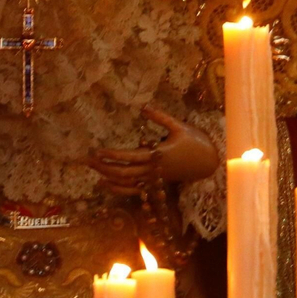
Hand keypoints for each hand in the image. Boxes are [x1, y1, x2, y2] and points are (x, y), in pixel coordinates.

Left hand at [86, 106, 219, 194]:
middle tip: (87, 160)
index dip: (113, 155)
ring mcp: (154, 178)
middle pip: (124, 172)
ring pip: (127, 182)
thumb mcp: (179, 126)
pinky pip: (134, 189)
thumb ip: (160, 117)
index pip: (130, 157)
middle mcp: (153, 169)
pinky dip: (118, 188)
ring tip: (92, 169)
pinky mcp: (155, 183)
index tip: (98, 151)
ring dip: (108, 176)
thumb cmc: (195, 142)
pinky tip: (105, 184)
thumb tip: (143, 108)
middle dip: (104, 166)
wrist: (208, 163)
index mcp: (158, 155)